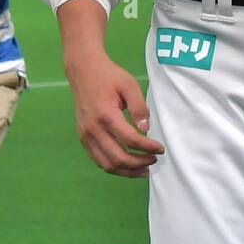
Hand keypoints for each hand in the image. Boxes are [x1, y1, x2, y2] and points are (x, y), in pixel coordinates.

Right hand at [67, 50, 165, 177]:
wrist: (83, 71)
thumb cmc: (109, 76)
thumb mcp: (129, 84)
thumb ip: (139, 107)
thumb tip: (146, 129)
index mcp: (106, 115)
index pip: (130, 140)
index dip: (147, 148)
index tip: (160, 149)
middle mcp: (93, 129)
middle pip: (118, 158)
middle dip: (139, 163)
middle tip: (154, 160)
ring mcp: (86, 136)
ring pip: (107, 164)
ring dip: (127, 171)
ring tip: (143, 169)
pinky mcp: (83, 138)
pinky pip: (98, 160)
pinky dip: (114, 167)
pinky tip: (127, 165)